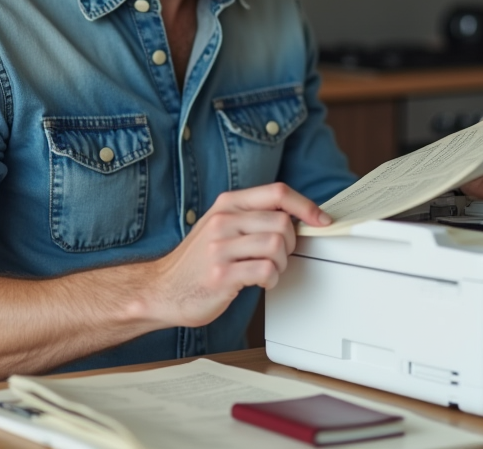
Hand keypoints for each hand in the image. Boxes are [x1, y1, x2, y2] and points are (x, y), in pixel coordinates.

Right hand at [148, 183, 330, 327]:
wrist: (162, 290)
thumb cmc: (197, 261)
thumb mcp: (220, 226)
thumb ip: (252, 216)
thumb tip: (296, 216)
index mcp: (227, 204)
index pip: (277, 192)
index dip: (306, 205)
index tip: (321, 219)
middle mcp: (223, 221)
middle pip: (283, 221)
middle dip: (291, 243)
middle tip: (279, 256)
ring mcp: (220, 247)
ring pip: (277, 245)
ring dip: (282, 264)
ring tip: (268, 270)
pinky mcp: (222, 275)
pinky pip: (266, 270)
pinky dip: (272, 279)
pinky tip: (260, 281)